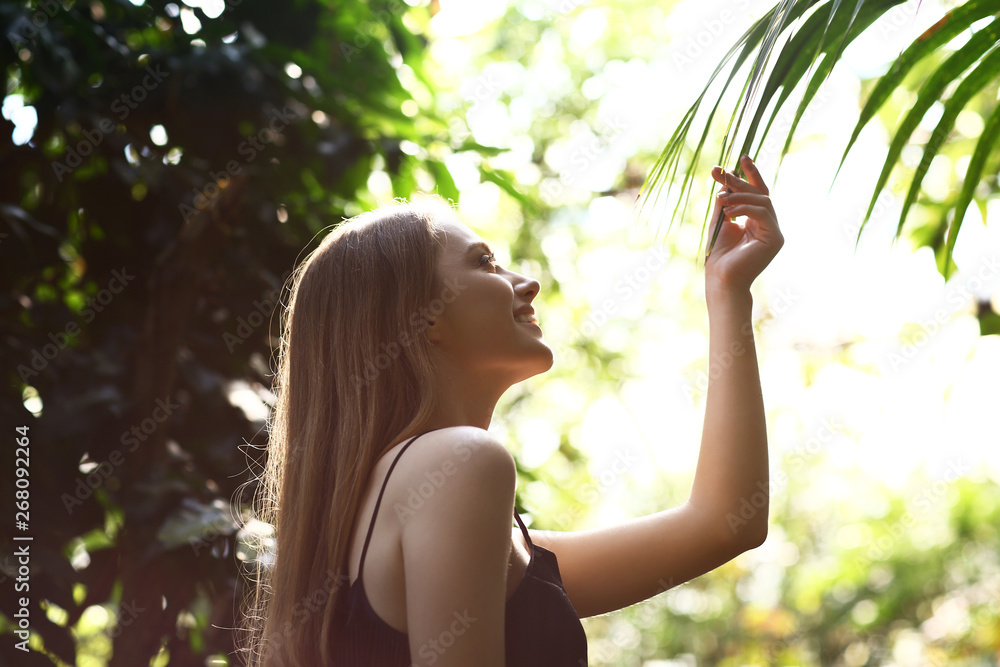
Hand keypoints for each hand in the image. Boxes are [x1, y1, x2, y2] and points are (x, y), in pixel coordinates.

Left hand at [705, 154, 783, 291]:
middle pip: (760, 193)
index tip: (738, 157)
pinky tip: (729, 212)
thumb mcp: (720, 221)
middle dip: (740, 181)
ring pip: (763, 200)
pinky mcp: (775, 239)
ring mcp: (774, 231)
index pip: (757, 192)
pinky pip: (763, 213)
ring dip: (741, 195)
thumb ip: (725, 202)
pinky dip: (745, 208)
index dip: (750, 173)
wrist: (721, 278)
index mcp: (756, 220)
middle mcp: (768, 224)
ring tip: (721, 198)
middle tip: (722, 173)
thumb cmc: (719, 255)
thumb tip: (726, 179)